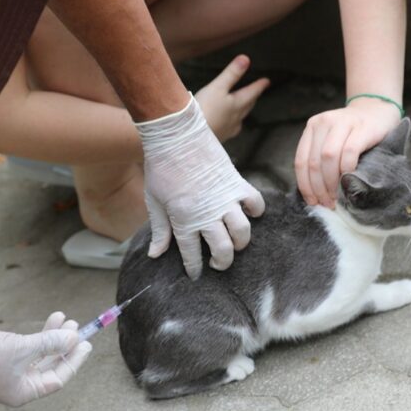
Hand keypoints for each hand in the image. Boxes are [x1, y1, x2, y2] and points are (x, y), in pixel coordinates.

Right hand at [0, 312, 91, 406]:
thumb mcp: (21, 348)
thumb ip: (49, 343)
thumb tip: (73, 337)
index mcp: (24, 392)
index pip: (58, 378)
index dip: (73, 360)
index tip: (86, 343)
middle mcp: (20, 385)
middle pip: (51, 366)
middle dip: (65, 345)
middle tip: (78, 327)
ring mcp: (12, 372)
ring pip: (42, 354)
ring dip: (54, 336)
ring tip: (65, 318)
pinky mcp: (5, 358)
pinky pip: (30, 348)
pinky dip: (40, 335)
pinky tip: (51, 321)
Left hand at [137, 94, 264, 279]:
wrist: (175, 135)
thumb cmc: (160, 168)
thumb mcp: (154, 202)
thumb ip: (159, 230)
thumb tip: (155, 255)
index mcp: (184, 220)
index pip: (192, 255)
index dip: (195, 268)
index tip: (196, 274)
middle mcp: (208, 214)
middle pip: (223, 250)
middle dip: (222, 263)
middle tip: (217, 263)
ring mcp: (225, 199)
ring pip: (243, 232)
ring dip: (240, 243)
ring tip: (234, 243)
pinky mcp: (237, 183)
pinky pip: (255, 203)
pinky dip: (255, 211)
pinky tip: (248, 214)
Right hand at [195, 55, 269, 141]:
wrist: (191, 136)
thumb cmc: (204, 109)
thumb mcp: (217, 87)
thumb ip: (232, 73)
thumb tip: (246, 59)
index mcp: (237, 105)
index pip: (252, 93)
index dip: (259, 86)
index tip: (267, 81)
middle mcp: (236, 119)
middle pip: (247, 107)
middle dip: (252, 99)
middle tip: (256, 93)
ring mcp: (227, 130)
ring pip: (239, 119)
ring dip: (242, 112)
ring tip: (243, 108)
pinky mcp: (218, 138)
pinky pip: (229, 129)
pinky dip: (231, 123)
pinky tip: (226, 125)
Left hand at [295, 97, 400, 207]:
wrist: (379, 110)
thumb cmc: (354, 133)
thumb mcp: (331, 141)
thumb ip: (320, 158)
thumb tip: (314, 194)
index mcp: (312, 127)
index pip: (301, 160)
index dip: (305, 185)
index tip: (312, 202)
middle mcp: (324, 122)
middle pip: (313, 162)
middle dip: (318, 188)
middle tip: (327, 203)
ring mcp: (342, 122)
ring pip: (328, 157)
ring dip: (331, 182)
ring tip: (337, 197)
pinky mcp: (361, 127)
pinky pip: (349, 152)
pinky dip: (346, 170)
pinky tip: (348, 181)